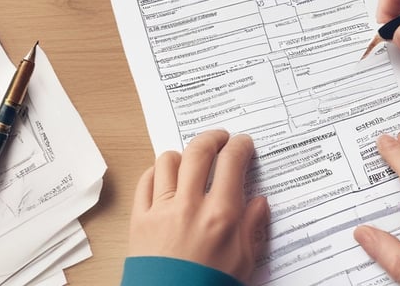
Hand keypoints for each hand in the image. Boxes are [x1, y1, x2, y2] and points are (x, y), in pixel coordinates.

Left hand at [128, 129, 269, 283]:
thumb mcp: (243, 262)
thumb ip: (252, 227)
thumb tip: (260, 202)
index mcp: (220, 215)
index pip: (232, 163)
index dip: (240, 146)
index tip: (243, 144)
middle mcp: (190, 205)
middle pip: (199, 151)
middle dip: (212, 138)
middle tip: (220, 138)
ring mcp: (161, 210)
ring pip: (168, 161)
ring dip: (182, 155)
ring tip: (191, 160)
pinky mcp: (139, 219)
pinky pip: (145, 181)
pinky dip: (156, 172)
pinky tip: (165, 177)